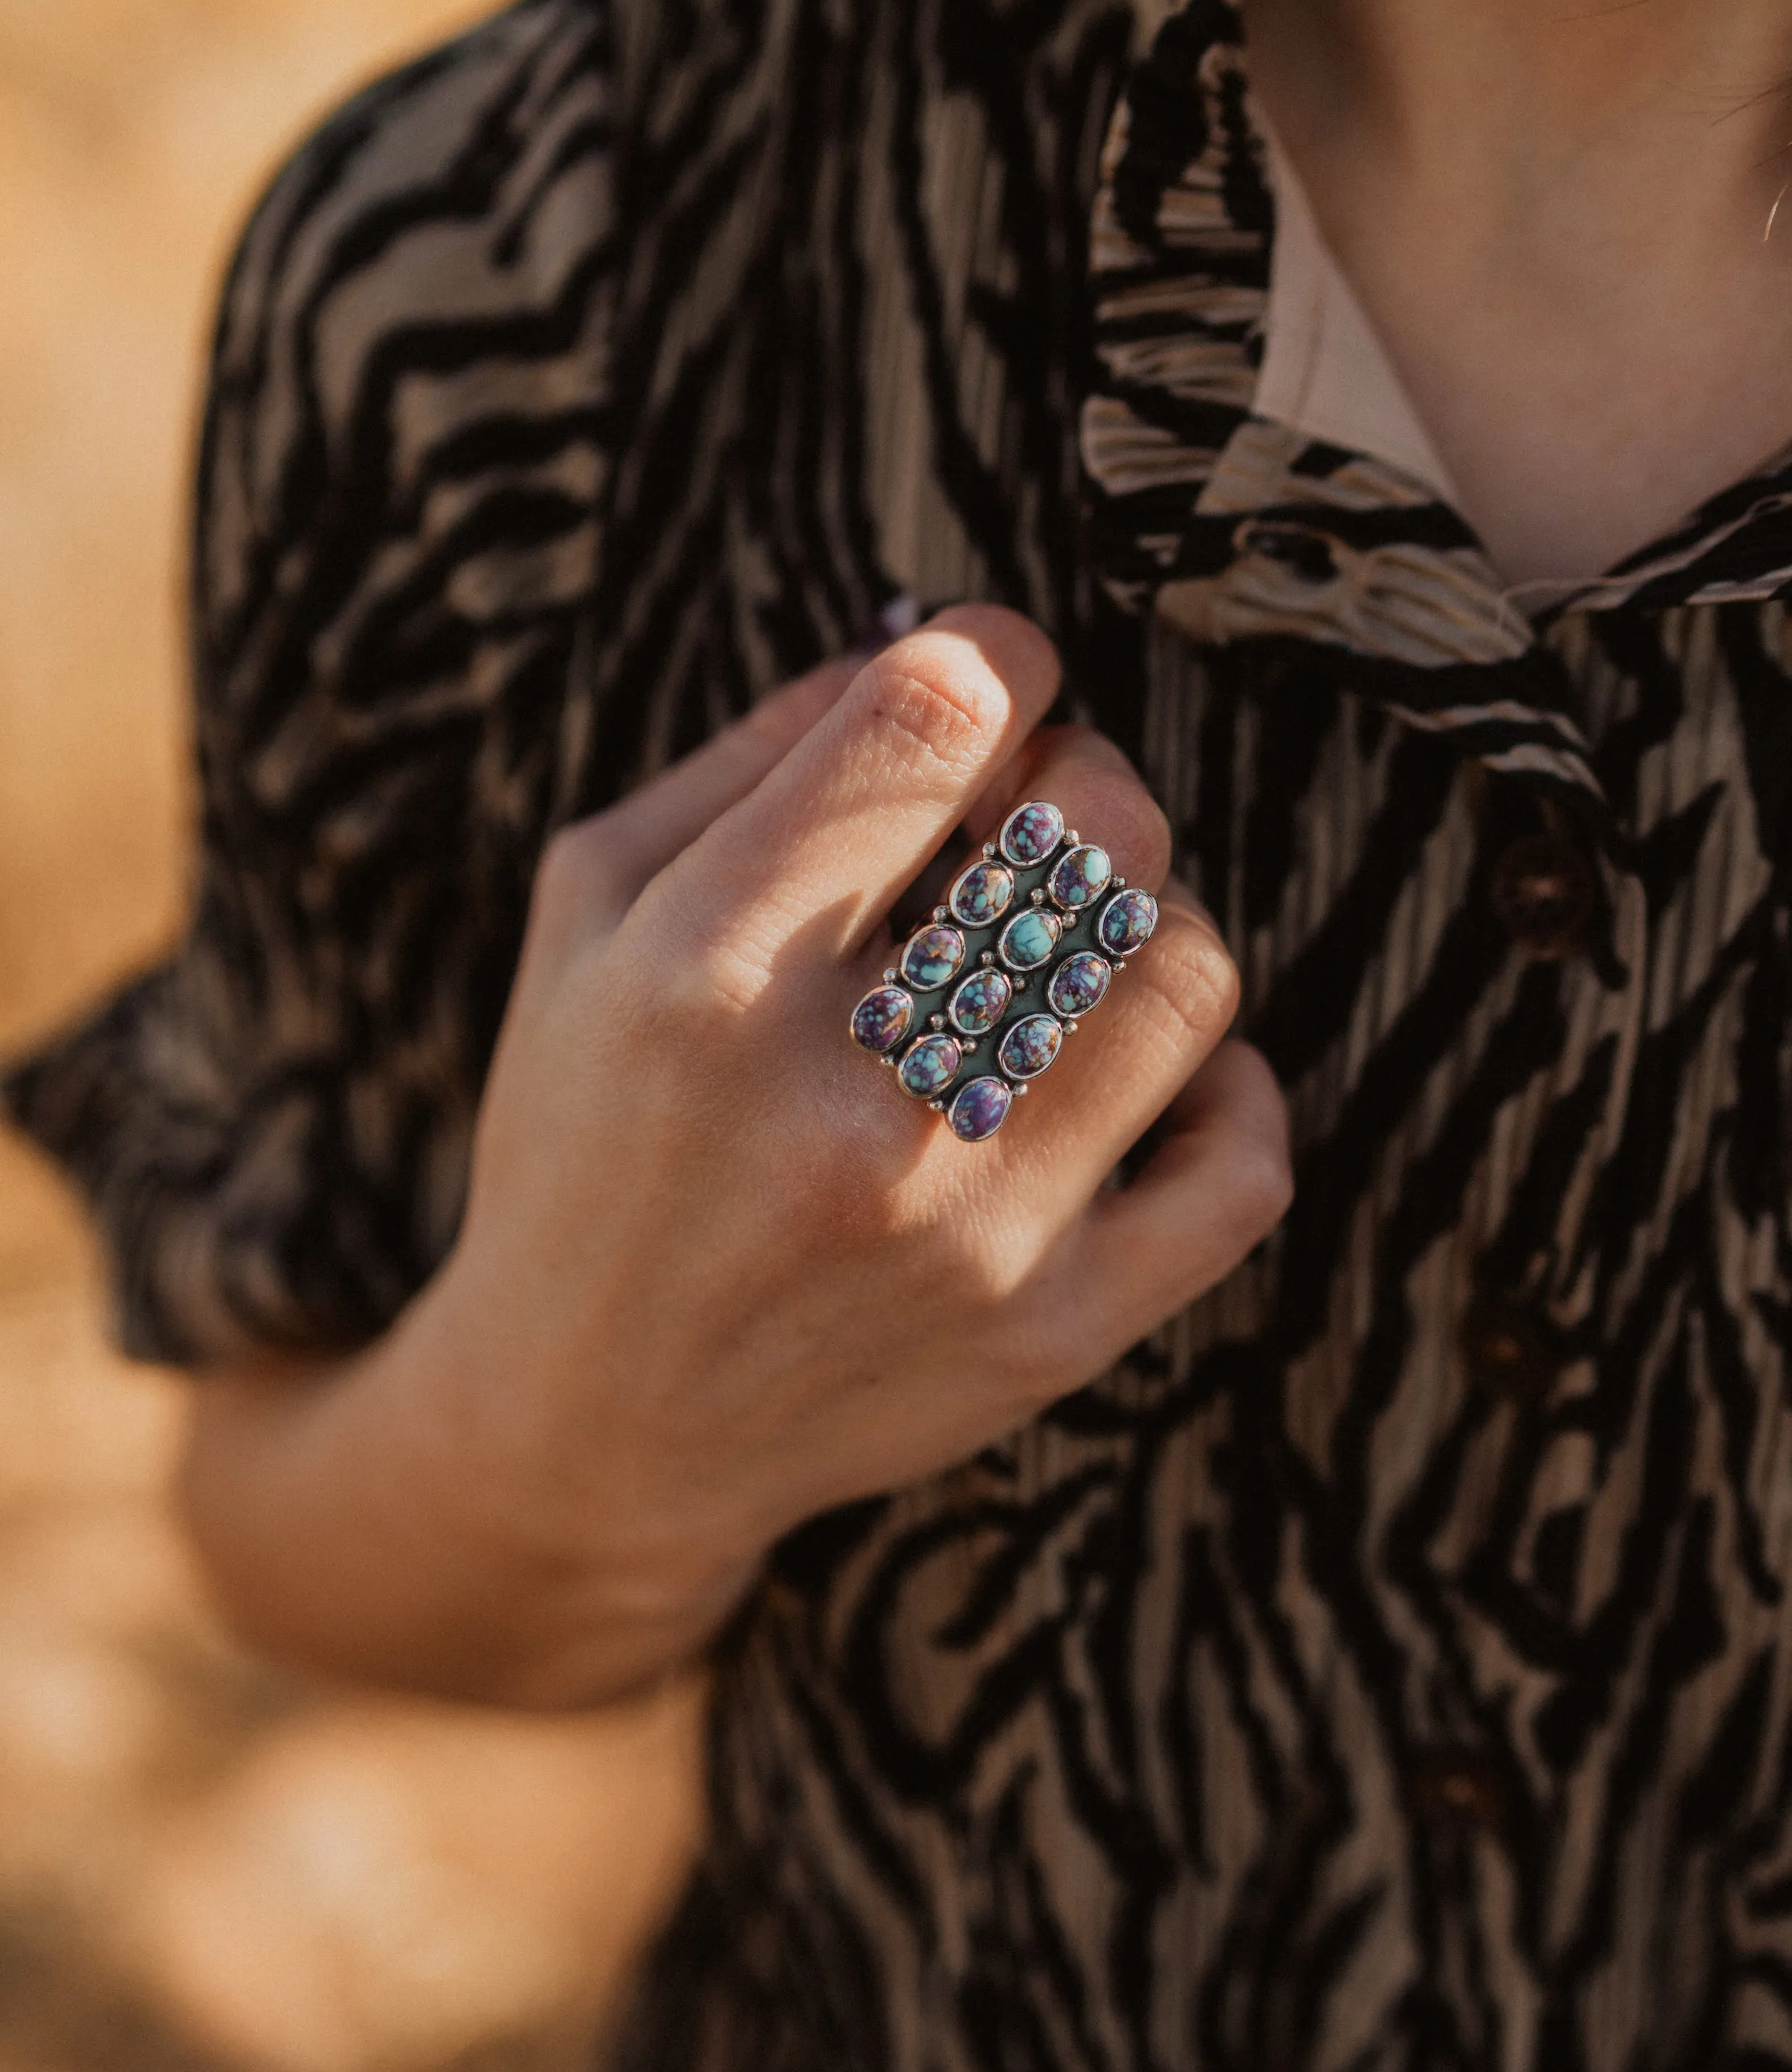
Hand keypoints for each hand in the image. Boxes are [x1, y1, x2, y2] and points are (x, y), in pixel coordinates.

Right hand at [413, 604, 1289, 1689]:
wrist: (593, 1430)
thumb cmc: (587, 1139)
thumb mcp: (586, 918)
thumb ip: (743, 757)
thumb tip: (923, 642)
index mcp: (701, 977)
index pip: (930, 724)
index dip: (991, 653)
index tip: (988, 675)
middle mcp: (841, 1107)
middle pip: (1091, 833)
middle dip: (1082, 771)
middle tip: (1034, 806)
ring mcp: (965, 1232)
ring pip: (1186, 977)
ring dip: (1154, 914)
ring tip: (1083, 938)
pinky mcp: (1054, 1333)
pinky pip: (1246, 1166)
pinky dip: (1227, 1085)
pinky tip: (1149, 1073)